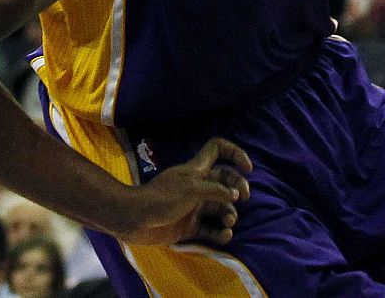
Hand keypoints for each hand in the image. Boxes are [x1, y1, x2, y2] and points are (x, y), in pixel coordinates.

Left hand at [112, 138, 252, 246]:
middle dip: (237, 188)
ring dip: (230, 213)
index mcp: (197, 170)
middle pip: (226, 181)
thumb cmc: (162, 198)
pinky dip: (221, 233)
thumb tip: (234, 194)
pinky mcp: (191, 227)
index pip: (217, 149)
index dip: (234, 153)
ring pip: (221, 208)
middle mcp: (198, 186)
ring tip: (228, 221)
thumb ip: (215, 190)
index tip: (247, 167)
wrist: (136, 219)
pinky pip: (212, 229)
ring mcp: (195, 207)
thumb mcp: (191, 188)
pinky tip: (224, 234)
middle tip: (243, 197)